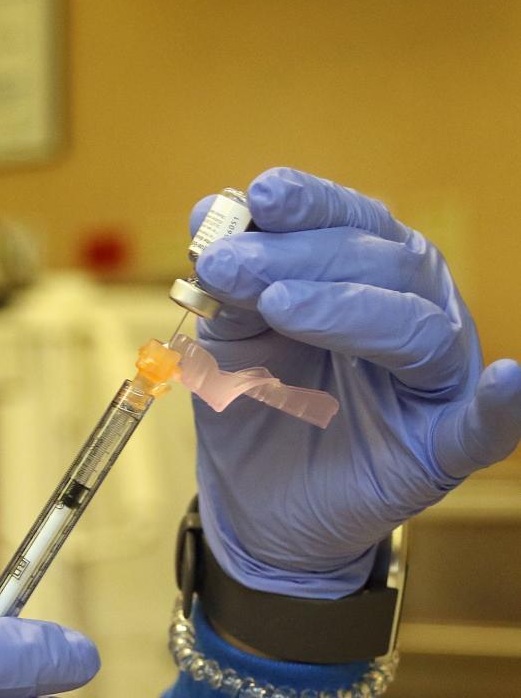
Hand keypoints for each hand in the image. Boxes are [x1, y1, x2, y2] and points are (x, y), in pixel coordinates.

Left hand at [189, 168, 520, 597]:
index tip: (257, 195)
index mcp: (367, 274)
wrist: (255, 501)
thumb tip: (206, 212)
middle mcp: (415, 311)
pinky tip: (511, 380)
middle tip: (226, 265)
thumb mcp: (229, 338)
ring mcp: (435, 379)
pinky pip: (486, 426)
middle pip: (381, 264)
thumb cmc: (257, 405)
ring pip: (418, 328)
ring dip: (346, 308)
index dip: (308, 204)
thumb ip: (228, 285)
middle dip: (296, 257)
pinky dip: (506, 405)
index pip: (350, 221)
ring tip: (277, 306)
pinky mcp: (442, 446)